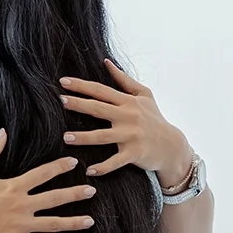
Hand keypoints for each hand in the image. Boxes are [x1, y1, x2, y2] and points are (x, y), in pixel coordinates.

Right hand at [0, 130, 94, 232]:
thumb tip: (3, 131)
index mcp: (14, 187)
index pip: (42, 174)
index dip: (59, 167)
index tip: (75, 162)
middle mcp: (22, 206)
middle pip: (54, 199)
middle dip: (75, 194)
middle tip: (92, 191)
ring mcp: (20, 226)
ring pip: (53, 225)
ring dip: (73, 223)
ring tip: (90, 221)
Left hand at [61, 61, 192, 183]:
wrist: (172, 146)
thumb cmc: (155, 119)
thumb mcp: (145, 95)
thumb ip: (124, 79)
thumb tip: (106, 62)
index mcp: (128, 102)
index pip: (101, 90)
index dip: (81, 85)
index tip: (63, 81)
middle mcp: (128, 117)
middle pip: (98, 109)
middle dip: (78, 104)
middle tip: (60, 101)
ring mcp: (131, 136)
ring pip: (102, 136)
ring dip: (83, 138)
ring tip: (66, 137)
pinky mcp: (134, 153)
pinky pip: (115, 161)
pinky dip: (103, 167)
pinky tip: (89, 170)